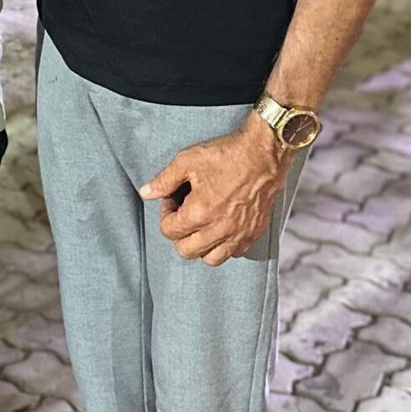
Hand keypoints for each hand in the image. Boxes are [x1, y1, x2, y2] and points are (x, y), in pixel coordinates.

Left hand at [140, 119, 288, 266]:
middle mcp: (219, 229)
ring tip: (202, 225)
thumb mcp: (188, 160)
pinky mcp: (254, 232)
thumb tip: (146, 193)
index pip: (169, 231)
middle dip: (179, 234)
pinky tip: (222, 227)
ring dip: (201, 246)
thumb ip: (164, 180)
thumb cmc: (227, 154)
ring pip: (211, 259)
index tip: (173, 200)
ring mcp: (238, 234)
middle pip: (186, 250)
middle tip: (184, 214)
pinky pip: (235, 253)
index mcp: (199, 213)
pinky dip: (225, 246)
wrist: (264, 152)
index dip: (166, 214)